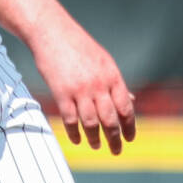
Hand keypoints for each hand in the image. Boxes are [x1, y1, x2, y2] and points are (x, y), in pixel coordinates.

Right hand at [28, 19, 136, 154]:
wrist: (52, 32)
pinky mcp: (61, 93)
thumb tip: (131, 101)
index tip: (130, 138)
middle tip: (116, 151)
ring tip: (97, 146)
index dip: (130, 126)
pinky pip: (70, 119)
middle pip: (110, 119)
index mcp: (112, 76)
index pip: (126, 108)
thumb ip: (116, 83)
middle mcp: (99, 84)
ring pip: (91, 123)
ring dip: (95, 138)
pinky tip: (77, 140)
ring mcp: (80, 89)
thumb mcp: (104, 61)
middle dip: (115, 139)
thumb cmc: (79, 47)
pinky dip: (74, 133)